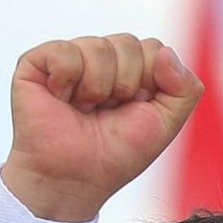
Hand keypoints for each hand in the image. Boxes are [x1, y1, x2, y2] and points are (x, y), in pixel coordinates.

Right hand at [0, 34, 201, 222]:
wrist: (75, 178)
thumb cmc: (116, 154)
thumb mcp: (165, 125)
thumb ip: (185, 89)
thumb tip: (165, 53)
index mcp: (132, 70)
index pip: (154, 48)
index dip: (150, 82)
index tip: (134, 109)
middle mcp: (101, 59)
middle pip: (129, 43)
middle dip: (125, 86)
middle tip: (106, 111)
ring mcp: (69, 58)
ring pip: (99, 46)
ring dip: (97, 89)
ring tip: (83, 109)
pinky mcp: (37, 62)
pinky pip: (64, 51)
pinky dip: (67, 82)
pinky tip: (61, 100)